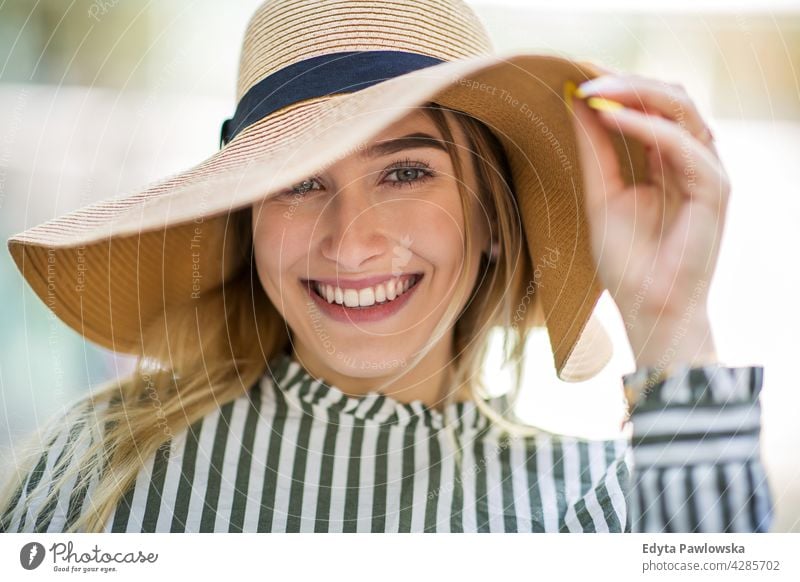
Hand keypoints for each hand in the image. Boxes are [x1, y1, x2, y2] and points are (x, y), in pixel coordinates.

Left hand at [567, 68, 725, 367]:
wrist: (648, 306)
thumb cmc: (627, 260)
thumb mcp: (601, 195)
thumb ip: (595, 151)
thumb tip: (576, 103)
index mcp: (666, 159)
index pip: (650, 106)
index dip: (618, 87)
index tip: (577, 76)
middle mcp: (690, 159)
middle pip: (669, 98)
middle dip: (626, 82)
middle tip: (586, 74)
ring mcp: (705, 171)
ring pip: (682, 110)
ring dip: (637, 94)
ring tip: (595, 89)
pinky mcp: (714, 188)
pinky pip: (683, 145)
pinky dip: (649, 128)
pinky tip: (614, 119)